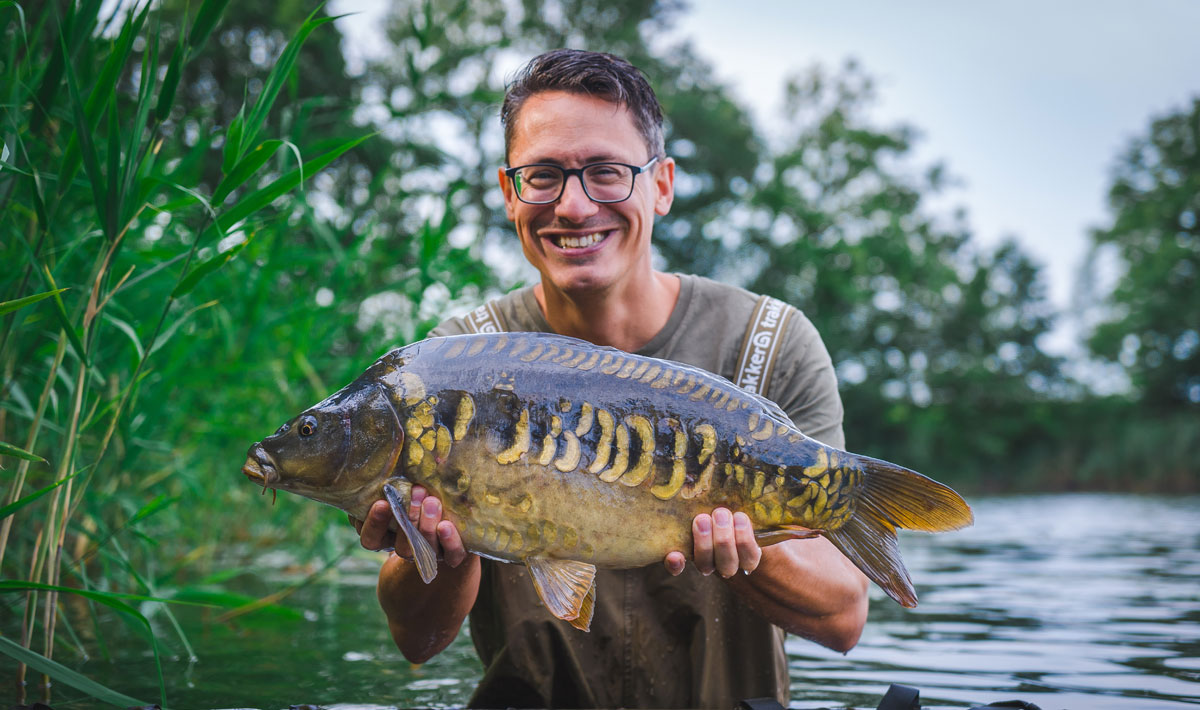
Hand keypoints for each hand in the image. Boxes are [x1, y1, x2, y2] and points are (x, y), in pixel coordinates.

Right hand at [349, 485, 469, 567]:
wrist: (453, 513)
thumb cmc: (418, 491)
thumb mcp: (401, 485)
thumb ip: (391, 480)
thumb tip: (380, 457)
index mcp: (386, 536)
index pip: (371, 539)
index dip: (375, 523)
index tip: (382, 502)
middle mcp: (407, 548)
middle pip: (400, 546)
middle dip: (407, 518)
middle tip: (416, 491)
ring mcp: (430, 553)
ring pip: (424, 550)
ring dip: (426, 526)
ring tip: (432, 501)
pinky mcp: (453, 554)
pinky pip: (452, 556)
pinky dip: (450, 543)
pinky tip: (446, 526)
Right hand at [664, 507, 760, 577]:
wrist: (744, 520)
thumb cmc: (714, 510)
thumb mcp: (700, 506)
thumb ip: (686, 500)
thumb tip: (673, 477)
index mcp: (691, 552)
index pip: (677, 566)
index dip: (674, 565)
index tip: (673, 556)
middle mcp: (710, 563)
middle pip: (705, 563)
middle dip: (704, 541)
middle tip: (703, 518)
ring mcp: (731, 563)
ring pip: (727, 562)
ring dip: (724, 538)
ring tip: (723, 513)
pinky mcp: (752, 557)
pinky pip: (750, 555)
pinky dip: (745, 538)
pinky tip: (740, 518)